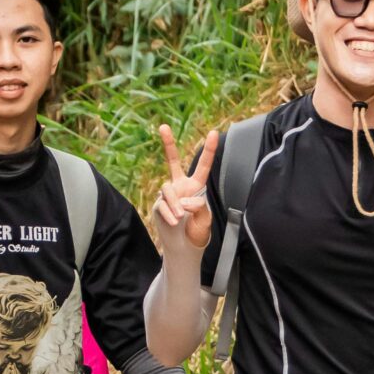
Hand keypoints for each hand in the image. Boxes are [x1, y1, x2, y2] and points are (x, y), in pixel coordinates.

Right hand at [152, 125, 219, 249]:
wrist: (184, 247)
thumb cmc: (197, 231)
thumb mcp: (205, 219)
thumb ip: (199, 206)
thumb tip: (185, 200)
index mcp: (196, 186)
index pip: (202, 166)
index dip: (208, 150)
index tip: (214, 132)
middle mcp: (180, 186)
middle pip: (172, 161)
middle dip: (168, 144)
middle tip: (162, 126)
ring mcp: (168, 195)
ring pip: (168, 189)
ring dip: (176, 204)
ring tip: (181, 217)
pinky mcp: (158, 205)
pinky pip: (162, 204)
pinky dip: (170, 214)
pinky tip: (175, 222)